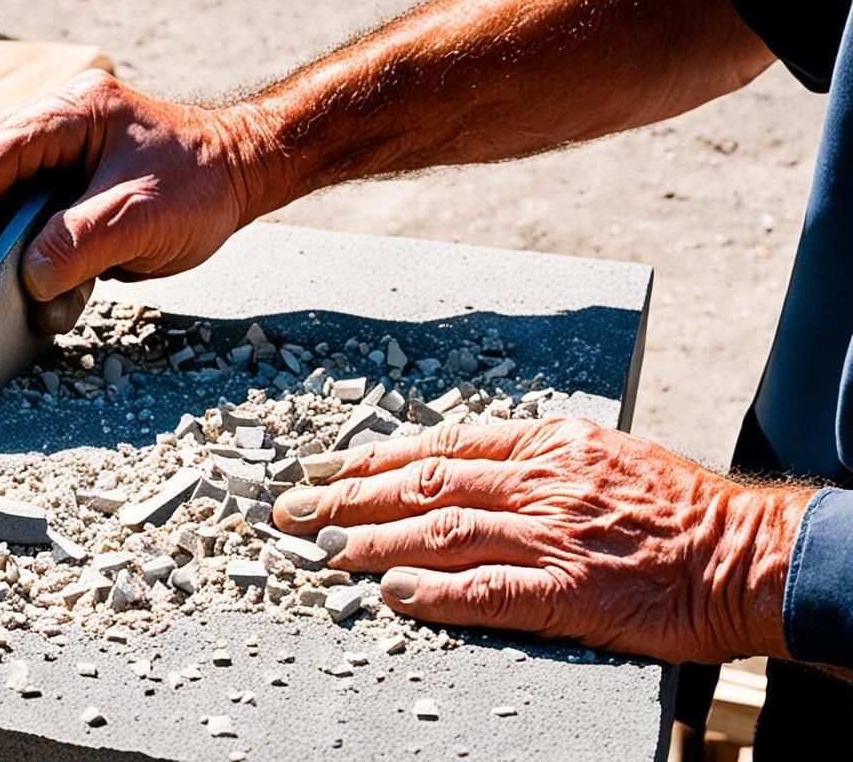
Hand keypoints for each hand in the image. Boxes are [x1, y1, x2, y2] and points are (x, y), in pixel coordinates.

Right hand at [0, 69, 286, 330]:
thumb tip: (29, 278)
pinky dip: (6, 254)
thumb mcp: (146, 219)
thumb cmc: (202, 186)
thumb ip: (82, 245)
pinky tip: (18, 287)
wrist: (240, 174)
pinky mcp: (56, 183)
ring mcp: (49, 153)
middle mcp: (49, 126)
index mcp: (67, 115)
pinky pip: (10, 215)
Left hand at [272, 417, 812, 662]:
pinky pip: (487, 590)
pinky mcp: (570, 593)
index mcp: (545, 444)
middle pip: (423, 484)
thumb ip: (529, 461)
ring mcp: (553, 536)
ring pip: (441, 532)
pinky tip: (391, 592)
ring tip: (321, 548)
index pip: (439, 444)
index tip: (327, 467)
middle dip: (348, 495)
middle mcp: (540, 482)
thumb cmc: (674, 507)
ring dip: (373, 541)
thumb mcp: (599, 454)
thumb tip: (460, 473)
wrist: (745, 554)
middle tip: (291, 509)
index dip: (374, 458)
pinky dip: (434, 591)